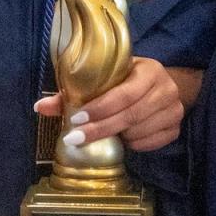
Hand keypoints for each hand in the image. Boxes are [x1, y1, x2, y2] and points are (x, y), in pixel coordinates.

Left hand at [34, 57, 190, 151]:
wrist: (166, 85)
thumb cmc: (129, 78)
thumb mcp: (108, 76)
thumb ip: (75, 91)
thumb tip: (39, 107)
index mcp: (149, 71)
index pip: (123, 94)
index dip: (99, 109)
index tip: (75, 120)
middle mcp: (166, 89)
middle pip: (129, 116)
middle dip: (99, 129)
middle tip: (75, 138)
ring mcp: (174, 110)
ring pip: (138, 132)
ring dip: (118, 137)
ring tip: (105, 132)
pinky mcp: (176, 129)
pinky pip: (150, 144)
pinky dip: (133, 144)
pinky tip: (124, 137)